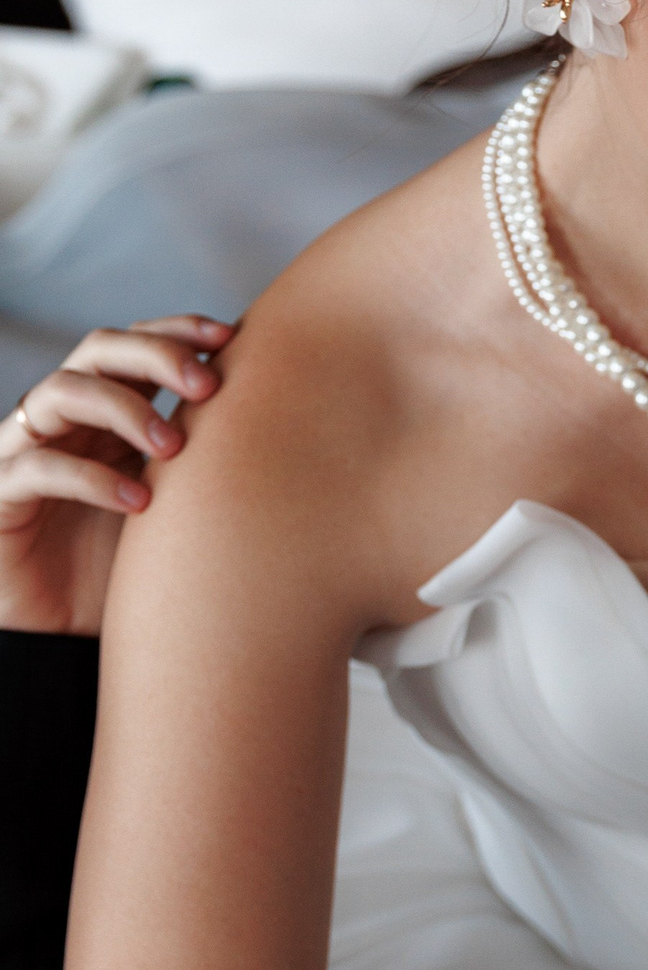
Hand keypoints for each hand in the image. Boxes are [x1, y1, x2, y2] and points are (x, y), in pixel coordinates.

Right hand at [0, 317, 232, 634]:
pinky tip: (140, 504)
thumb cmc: (128, 569)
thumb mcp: (179, 511)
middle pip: (99, 350)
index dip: (177, 331)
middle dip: (155, 355)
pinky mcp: (3, 493)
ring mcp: (28, 451)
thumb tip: (296, 438)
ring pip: (62, 392)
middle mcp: (67, 421)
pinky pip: (39, 468)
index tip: (231, 338)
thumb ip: (213, 470)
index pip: (136, 346)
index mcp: (109, 413)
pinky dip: (92, 478)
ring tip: (174, 449)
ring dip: (124, 409)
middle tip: (207, 385)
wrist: (63, 638)